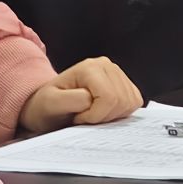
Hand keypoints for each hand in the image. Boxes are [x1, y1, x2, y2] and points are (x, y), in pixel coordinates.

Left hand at [18, 57, 143, 133]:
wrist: (47, 106)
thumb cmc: (47, 106)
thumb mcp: (50, 103)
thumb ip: (71, 100)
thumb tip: (92, 99)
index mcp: (90, 67)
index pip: (109, 98)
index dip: (95, 115)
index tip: (77, 118)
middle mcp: (107, 66)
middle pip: (122, 100)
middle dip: (103, 117)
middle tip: (85, 117)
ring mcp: (118, 74)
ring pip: (130, 103)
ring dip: (112, 116)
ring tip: (92, 114)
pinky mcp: (125, 84)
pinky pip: (135, 102)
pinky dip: (120, 113)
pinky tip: (103, 112)